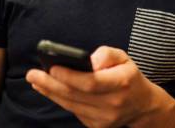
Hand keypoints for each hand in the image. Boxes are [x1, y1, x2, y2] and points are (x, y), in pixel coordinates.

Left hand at [26, 46, 155, 127]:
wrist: (142, 105)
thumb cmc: (128, 76)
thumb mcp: (124, 58)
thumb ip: (107, 54)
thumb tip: (89, 60)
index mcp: (121, 83)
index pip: (90, 82)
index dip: (69, 76)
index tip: (52, 68)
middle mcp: (113, 103)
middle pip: (75, 95)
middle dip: (51, 84)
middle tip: (33, 74)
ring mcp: (104, 118)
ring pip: (71, 104)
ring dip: (51, 92)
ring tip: (36, 80)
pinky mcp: (97, 126)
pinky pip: (74, 111)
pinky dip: (60, 100)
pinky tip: (50, 90)